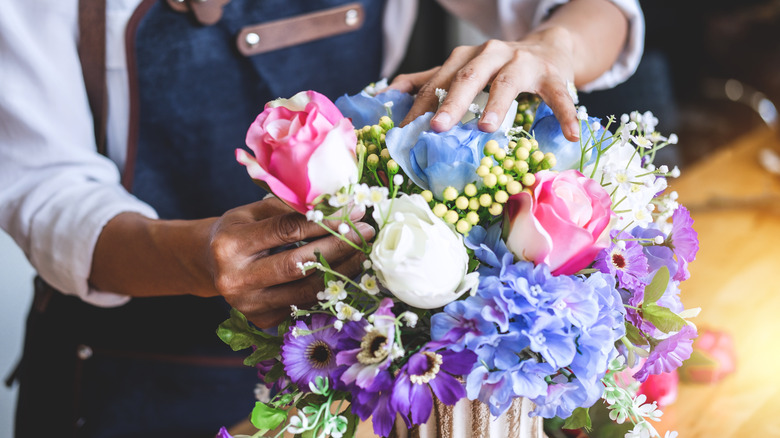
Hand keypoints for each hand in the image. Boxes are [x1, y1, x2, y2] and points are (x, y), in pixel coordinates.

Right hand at [207, 197, 373, 327]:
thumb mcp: (252, 211)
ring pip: (306, 290)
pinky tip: (346, 273)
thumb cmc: (238, 230)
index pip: (287, 230)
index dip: (325, 221)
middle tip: (366, 233)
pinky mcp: (262, 320)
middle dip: (338, 247)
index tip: (354, 212)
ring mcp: (249, 305)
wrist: (209, 264)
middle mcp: (236, 279)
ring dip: (341, 271)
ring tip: (363, 253)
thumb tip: (340, 205)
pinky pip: (304, 304)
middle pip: (299, 264)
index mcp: (231, 244)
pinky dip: (328, 288)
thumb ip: (290, 208)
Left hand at [389, 27, 579, 140]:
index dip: (420, 105)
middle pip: (468, 76)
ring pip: (507, 82)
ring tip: (486, 128)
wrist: (549, 48)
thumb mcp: (463, 70)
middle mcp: (492, 54)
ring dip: (497, 105)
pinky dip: (564, 114)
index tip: (404, 131)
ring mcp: (523, 62)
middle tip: (437, 127)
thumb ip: (429, 80)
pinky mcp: (553, 75)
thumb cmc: (499, 67)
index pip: (438, 81)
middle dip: (451, 101)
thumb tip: (387, 93)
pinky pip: (559, 95)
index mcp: (466, 57)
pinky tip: (570, 134)